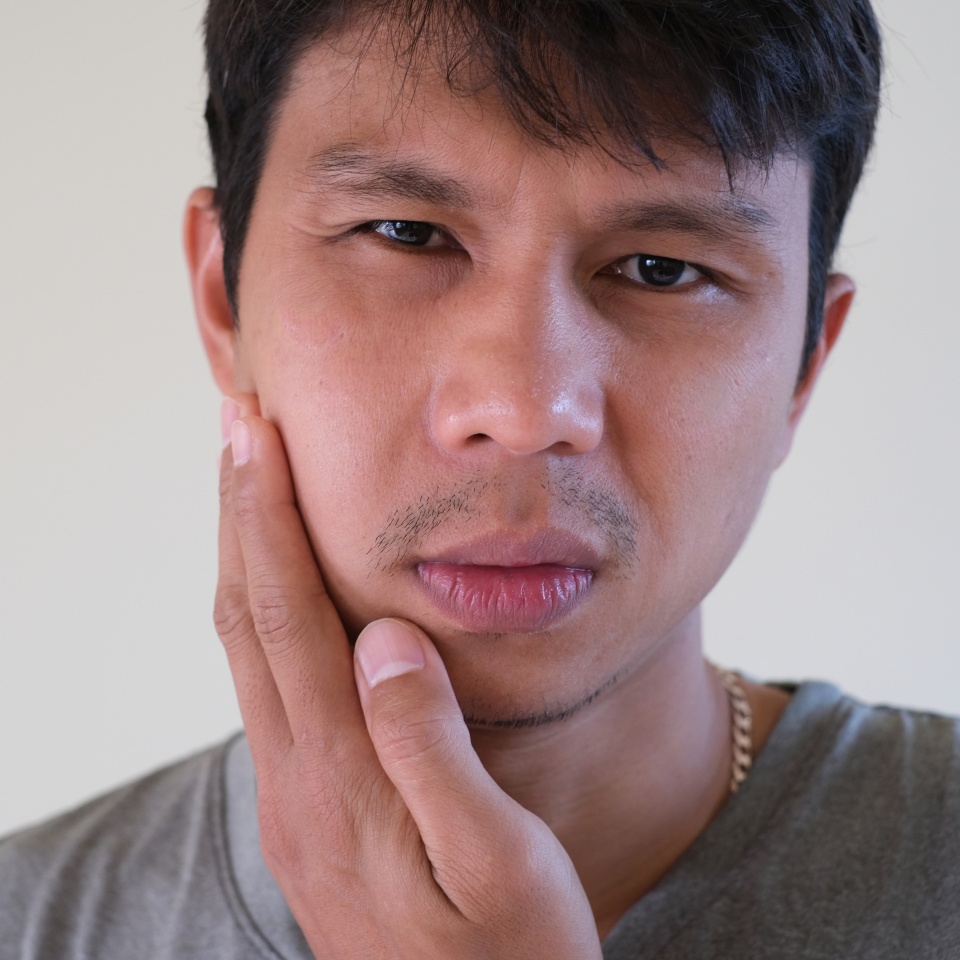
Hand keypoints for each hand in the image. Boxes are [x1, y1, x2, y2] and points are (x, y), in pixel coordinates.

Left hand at [216, 397, 602, 958]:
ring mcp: (293, 799)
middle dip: (238, 513)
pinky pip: (264, 686)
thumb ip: (433, 748)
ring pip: (246, 651)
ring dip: (242, 557)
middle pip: (246, 618)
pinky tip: (278, 591)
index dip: (266, 518)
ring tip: (248, 486)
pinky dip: (260, 612)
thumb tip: (385, 639)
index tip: (256, 437)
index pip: (288, 615)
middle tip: (237, 426)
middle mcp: (297, 780)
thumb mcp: (501, 861)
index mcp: (342, 778)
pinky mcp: (305, 811)